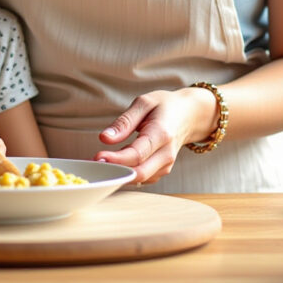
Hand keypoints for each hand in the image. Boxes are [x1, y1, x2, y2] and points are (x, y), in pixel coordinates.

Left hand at [93, 87, 214, 183]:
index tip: (97, 157)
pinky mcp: (161, 171)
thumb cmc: (165, 106)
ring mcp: (166, 165)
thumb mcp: (144, 103)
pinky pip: (141, 178)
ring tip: (99, 162)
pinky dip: (125, 173)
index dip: (116, 159)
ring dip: (118, 173)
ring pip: (139, 178)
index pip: (137, 154)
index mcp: (162, 134)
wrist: (189, 115)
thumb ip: (124, 122)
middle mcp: (166, 154)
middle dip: (115, 171)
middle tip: (93, 163)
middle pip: (139, 172)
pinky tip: (113, 164)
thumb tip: (104, 138)